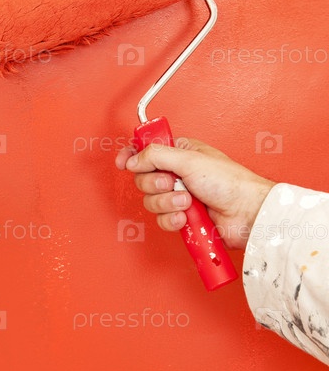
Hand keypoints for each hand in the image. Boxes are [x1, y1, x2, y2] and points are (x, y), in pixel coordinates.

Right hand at [115, 137, 274, 249]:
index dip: (132, 155)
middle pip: (144, 178)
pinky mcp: (183, 218)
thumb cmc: (230, 182)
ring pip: (151, 202)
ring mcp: (179, 197)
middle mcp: (177, 173)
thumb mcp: (189, 160)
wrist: (246, 213)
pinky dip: (172, 220)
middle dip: (156, 184)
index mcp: (180, 153)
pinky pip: (162, 220)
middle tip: (172, 183)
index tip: (123, 162)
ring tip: (187, 202)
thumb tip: (133, 158)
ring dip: (167, 203)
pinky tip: (186, 218)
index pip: (147, 150)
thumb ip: (156, 155)